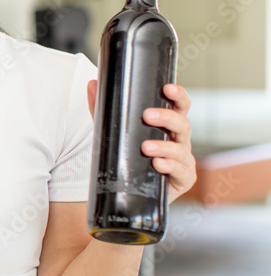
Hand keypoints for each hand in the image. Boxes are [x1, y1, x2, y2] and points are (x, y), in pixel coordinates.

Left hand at [87, 81, 196, 202]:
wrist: (131, 191)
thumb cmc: (129, 157)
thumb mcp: (114, 132)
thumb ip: (102, 110)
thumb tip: (92, 84)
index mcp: (168, 126)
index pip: (179, 107)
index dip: (178, 96)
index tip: (168, 88)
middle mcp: (179, 141)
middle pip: (182, 124)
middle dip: (167, 118)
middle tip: (147, 115)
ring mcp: (184, 160)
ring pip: (181, 149)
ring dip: (164, 146)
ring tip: (146, 147)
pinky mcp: (183, 179)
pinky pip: (181, 171)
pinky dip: (170, 166)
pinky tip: (159, 165)